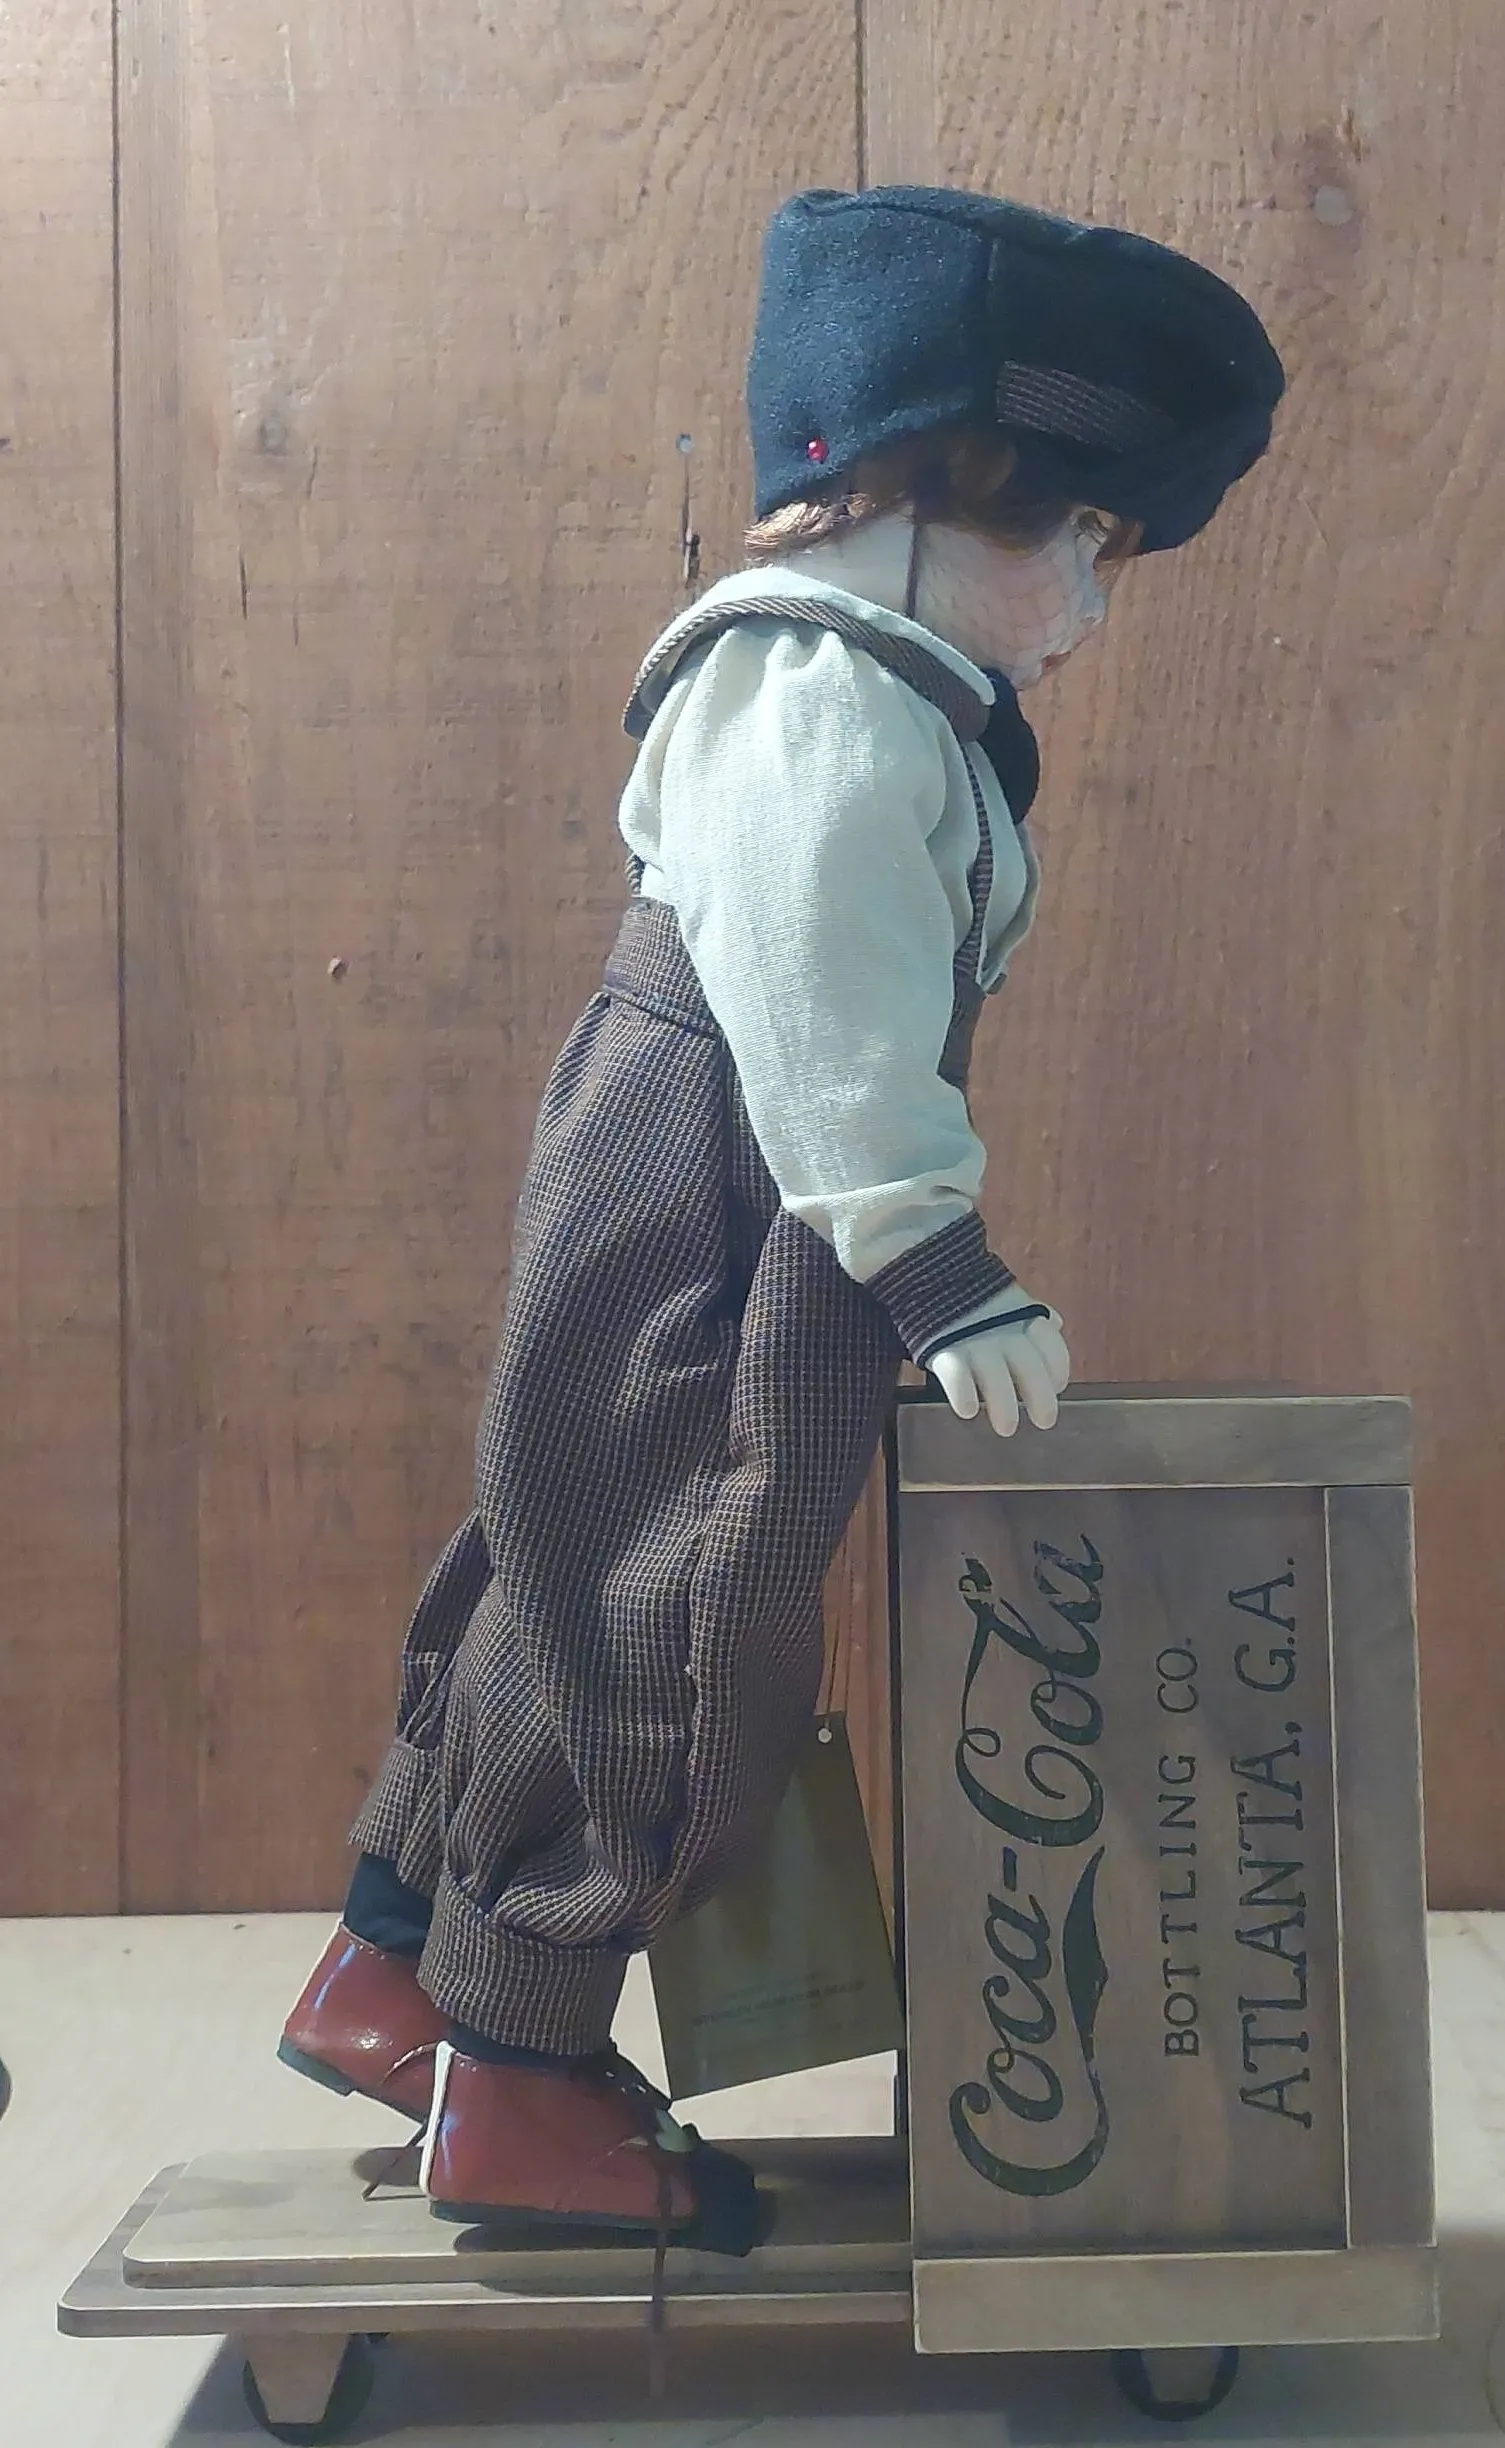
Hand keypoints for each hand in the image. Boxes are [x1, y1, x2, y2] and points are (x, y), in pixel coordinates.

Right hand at [929, 1296, 1070, 1435]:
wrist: (924, 1272)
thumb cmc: (973, 1297)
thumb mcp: (1005, 1297)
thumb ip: (1029, 1314)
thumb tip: (1055, 1325)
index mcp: (1020, 1314)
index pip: (1050, 1341)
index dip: (1057, 1366)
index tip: (1058, 1386)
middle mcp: (1000, 1327)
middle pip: (1027, 1363)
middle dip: (1040, 1394)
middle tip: (1045, 1422)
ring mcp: (971, 1338)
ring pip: (994, 1373)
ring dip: (1003, 1403)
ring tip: (1007, 1427)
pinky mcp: (940, 1347)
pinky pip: (955, 1374)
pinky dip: (963, 1394)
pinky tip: (968, 1411)